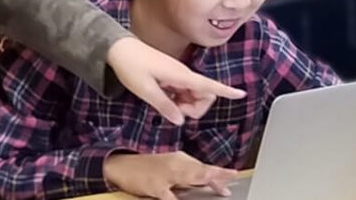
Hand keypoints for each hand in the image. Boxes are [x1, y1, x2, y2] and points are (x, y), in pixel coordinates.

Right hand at [103, 152, 236, 199]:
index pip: (203, 167)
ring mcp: (165, 174)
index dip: (219, 172)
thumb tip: (209, 184)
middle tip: (232, 177)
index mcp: (180, 159)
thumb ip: (188, 176)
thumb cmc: (146, 169)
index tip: (234, 175)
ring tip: (218, 186)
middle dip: (216, 174)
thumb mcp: (169, 169)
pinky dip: (176, 199)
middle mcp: (175, 163)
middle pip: (200, 170)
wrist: (121, 165)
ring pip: (188, 177)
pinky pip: (169, 195)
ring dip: (203, 179)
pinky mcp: (155, 185)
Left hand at [107, 37, 245, 124]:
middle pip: (204, 94)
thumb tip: (180, 120)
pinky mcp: (171, 76)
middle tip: (176, 113)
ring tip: (169, 107)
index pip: (209, 85)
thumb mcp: (145, 90)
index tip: (241, 94)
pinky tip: (166, 100)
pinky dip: (179, 100)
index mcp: (181, 75)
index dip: (226, 91)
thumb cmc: (131, 66)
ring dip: (187, 105)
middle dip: (197, 108)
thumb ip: (165, 106)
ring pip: (194, 94)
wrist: (118, 49)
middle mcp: (183, 74)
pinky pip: (183, 91)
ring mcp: (177, 74)